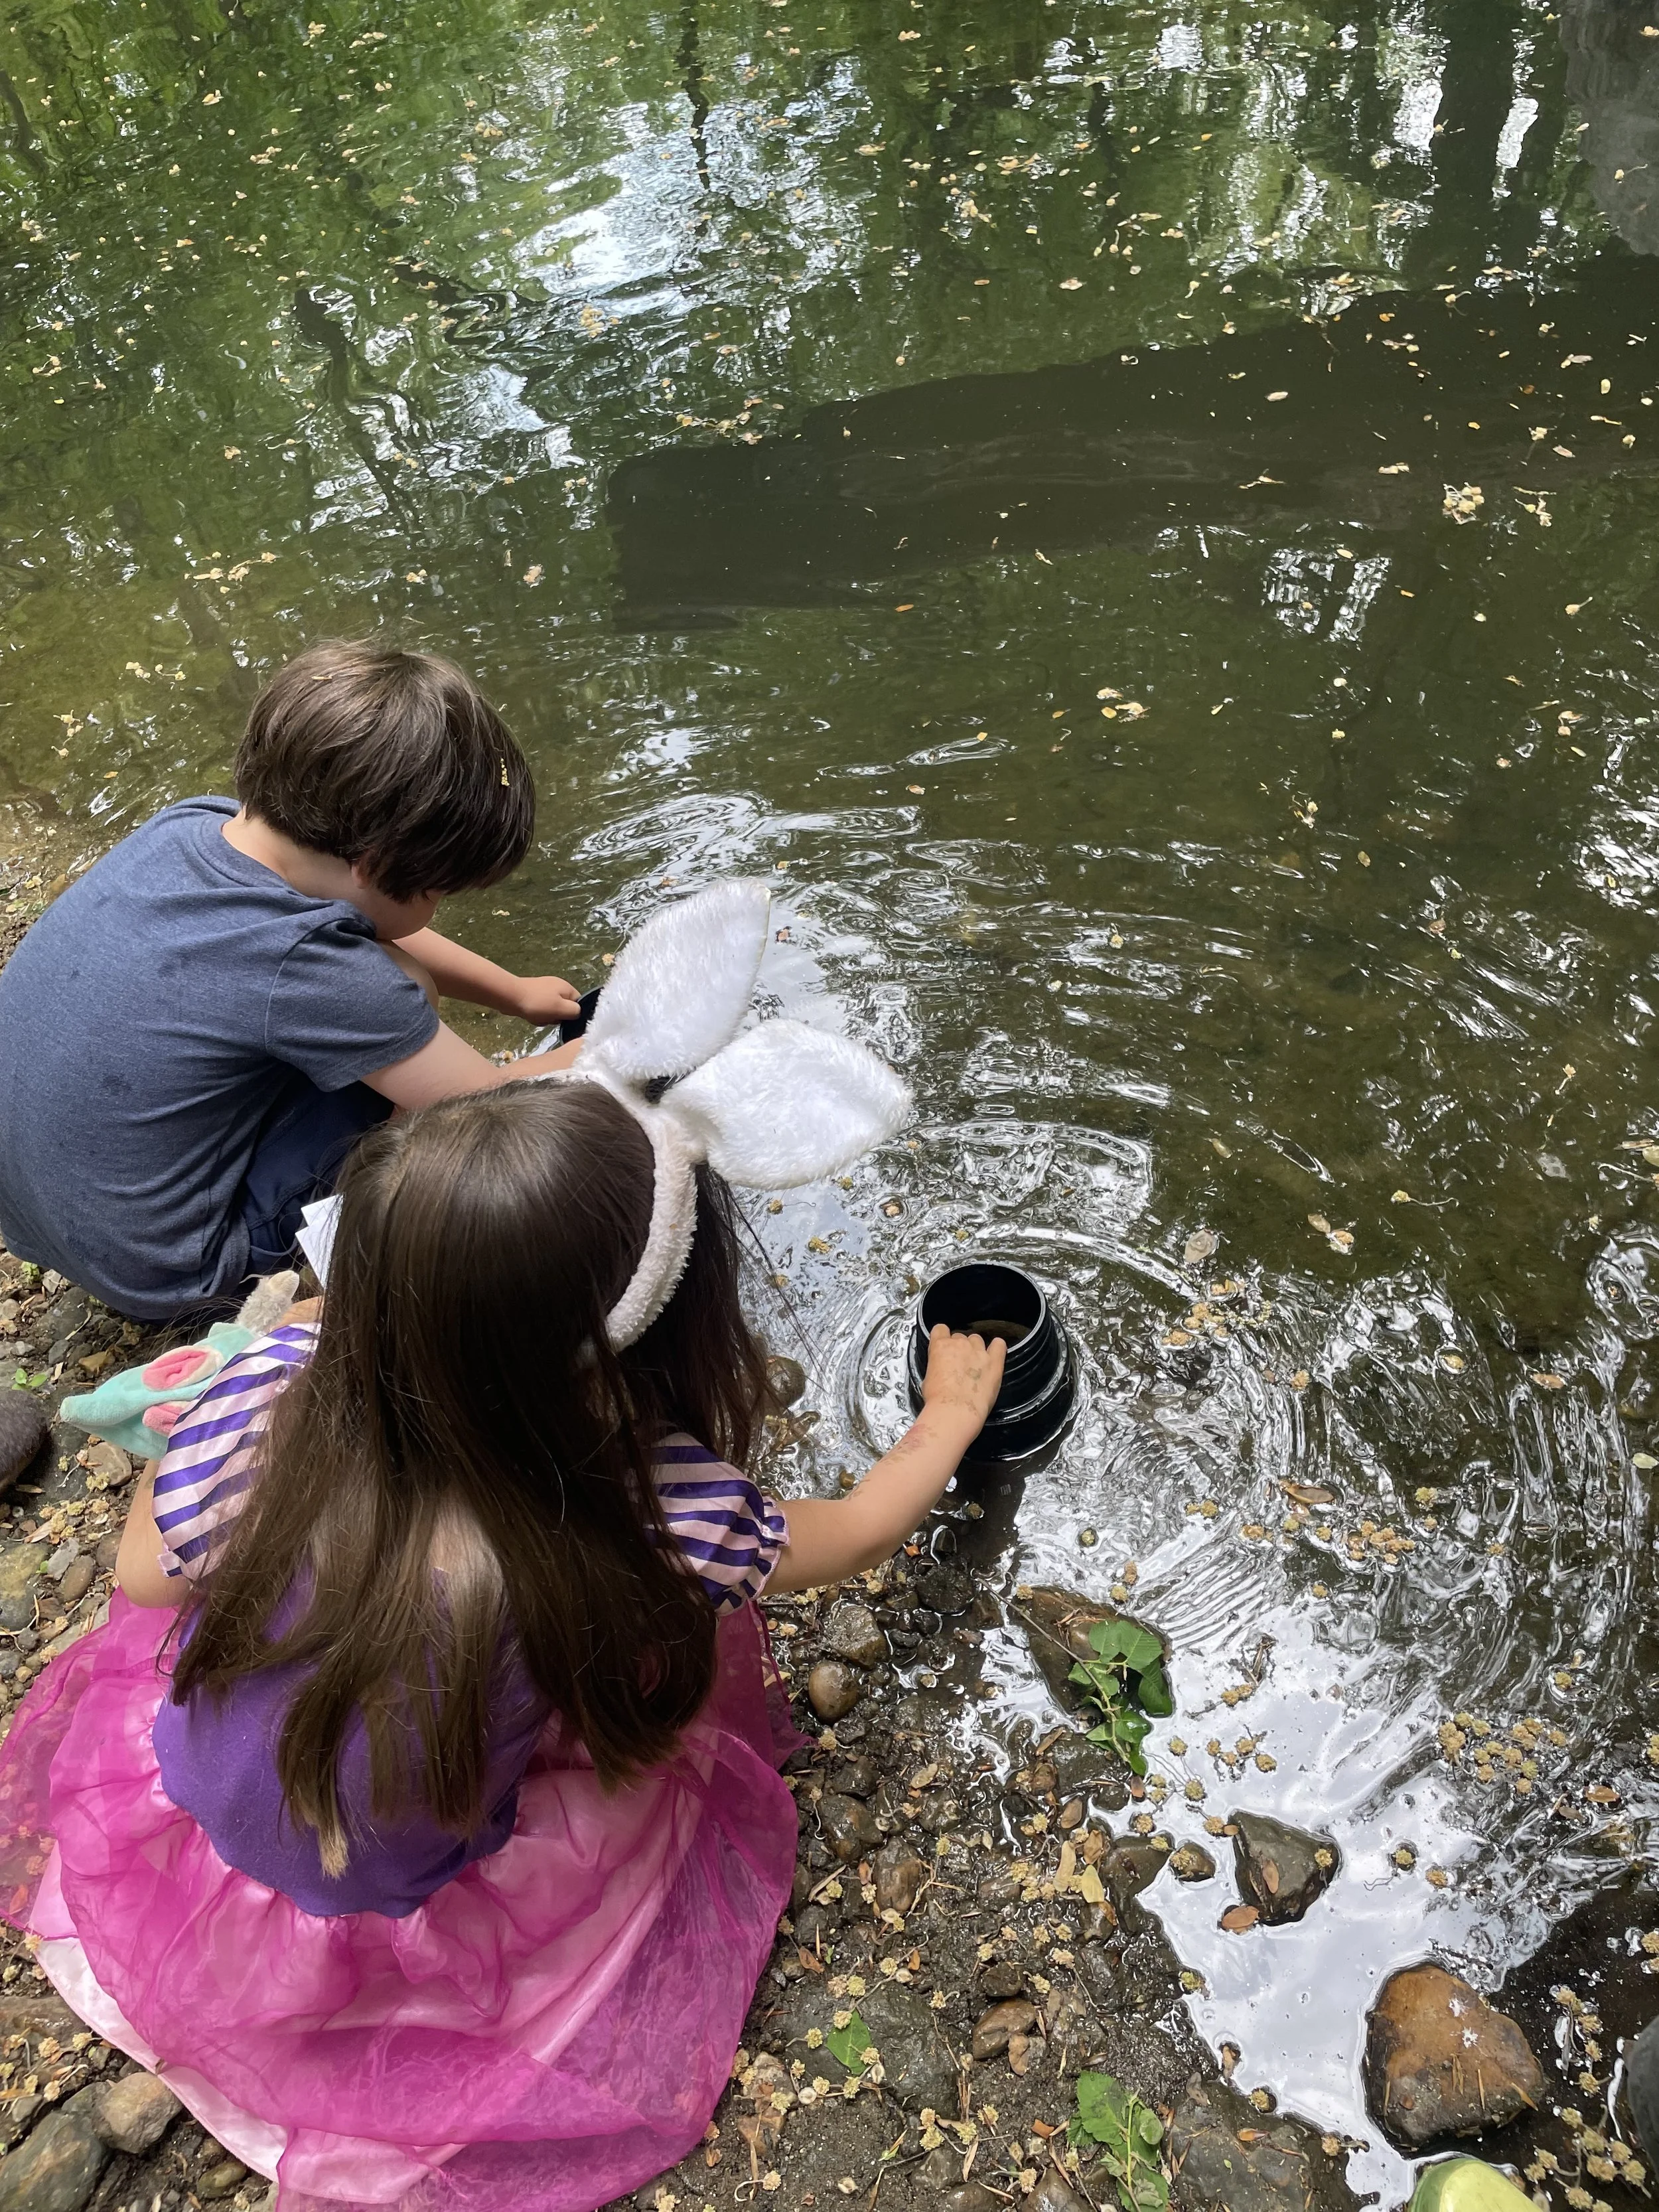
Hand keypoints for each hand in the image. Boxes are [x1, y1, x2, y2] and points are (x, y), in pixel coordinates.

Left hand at [509, 974, 581, 1023]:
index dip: (572, 1014)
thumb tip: (578, 1013)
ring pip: (551, 1010)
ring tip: (537, 1017)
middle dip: (556, 1016)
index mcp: (566, 987)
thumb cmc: (538, 1003)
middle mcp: (557, 986)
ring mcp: (544, 989)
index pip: (578, 1003)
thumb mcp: (561, 1008)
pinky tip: (530, 1015)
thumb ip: (575, 1011)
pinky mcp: (534, 994)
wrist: (510, 996)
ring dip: (545, 1017)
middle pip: (564, 1007)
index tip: (563, 1019)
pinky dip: (536, 1014)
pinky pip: (540, 1008)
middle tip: (548, 1018)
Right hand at [918, 1323, 1005, 1440]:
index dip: (942, 1337)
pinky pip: (999, 1345)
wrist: (954, 1410)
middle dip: (959, 1348)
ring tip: (975, 1364)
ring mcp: (978, 1352)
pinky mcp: (994, 1362)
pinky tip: (995, 1351)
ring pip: (977, 1339)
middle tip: (959, 1365)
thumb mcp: (927, 1378)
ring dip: (976, 1348)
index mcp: (940, 1346)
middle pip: (960, 1336)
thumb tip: (940, 1368)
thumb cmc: (938, 1399)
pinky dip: (997, 1347)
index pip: (940, 1329)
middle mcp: (960, 1344)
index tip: (944, 1345)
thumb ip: (936, 1365)